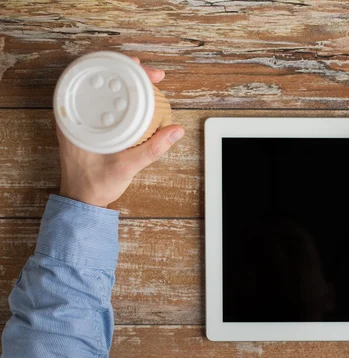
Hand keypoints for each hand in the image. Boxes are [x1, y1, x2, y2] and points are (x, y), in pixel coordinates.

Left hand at [58, 58, 184, 207]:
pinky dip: (121, 97)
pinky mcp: (88, 126)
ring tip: (148, 81)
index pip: (97, 80)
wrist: (82, 200)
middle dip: (130, 73)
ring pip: (104, 90)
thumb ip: (153, 149)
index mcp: (76, 118)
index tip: (143, 68)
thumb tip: (176, 130)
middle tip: (154, 75)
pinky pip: (104, 102)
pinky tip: (135, 98)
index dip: (122, 68)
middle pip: (102, 80)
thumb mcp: (127, 166)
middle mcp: (74, 114)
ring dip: (126, 83)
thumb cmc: (95, 184)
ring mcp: (80, 119)